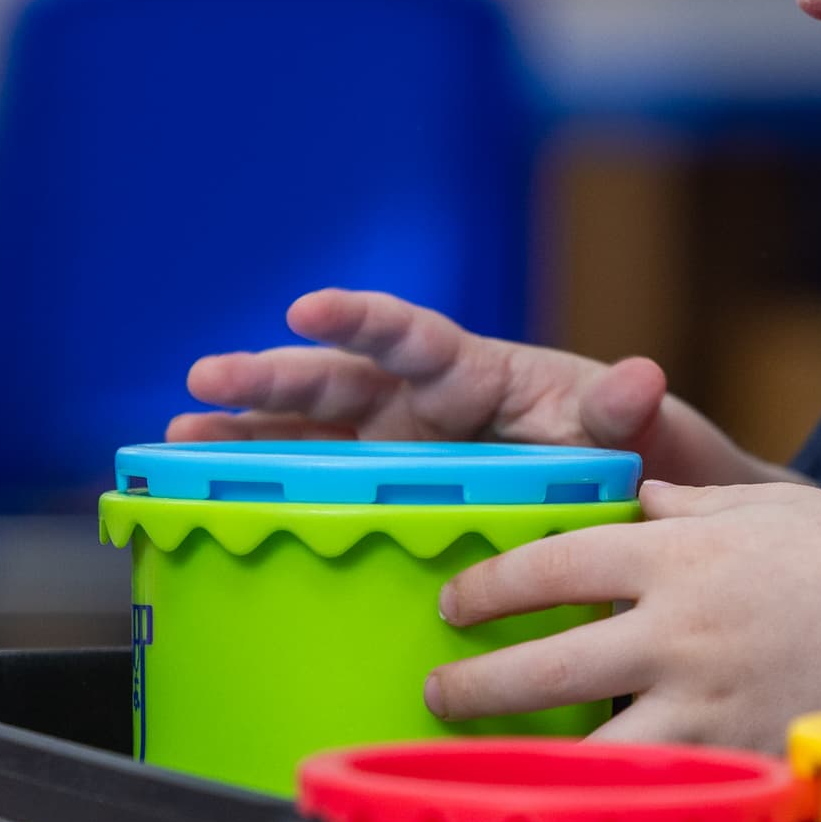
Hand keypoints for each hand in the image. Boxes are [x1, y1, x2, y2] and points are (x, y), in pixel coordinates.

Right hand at [177, 287, 753, 479]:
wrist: (644, 512)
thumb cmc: (639, 457)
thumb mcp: (636, 432)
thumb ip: (621, 411)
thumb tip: (640, 375)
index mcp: (477, 374)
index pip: (412, 338)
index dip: (360, 320)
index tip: (308, 309)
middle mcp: (424, 406)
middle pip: (338, 383)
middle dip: (269, 380)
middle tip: (203, 378)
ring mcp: (400, 453)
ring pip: (311, 435)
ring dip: (245, 435)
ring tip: (176, 439)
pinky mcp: (390, 500)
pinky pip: (322, 492)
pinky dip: (269, 493)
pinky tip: (208, 502)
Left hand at [428, 479, 820, 749]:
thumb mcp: (766, 506)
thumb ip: (689, 505)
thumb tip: (637, 500)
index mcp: (680, 556)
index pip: (553, 566)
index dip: (490, 585)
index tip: (457, 600)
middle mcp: (681, 631)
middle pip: (545, 666)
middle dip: (475, 684)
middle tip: (439, 689)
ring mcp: (709, 704)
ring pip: (587, 746)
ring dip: (526, 753)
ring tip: (489, 757)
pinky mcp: (740, 758)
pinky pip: (657, 780)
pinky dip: (610, 787)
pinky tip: (576, 791)